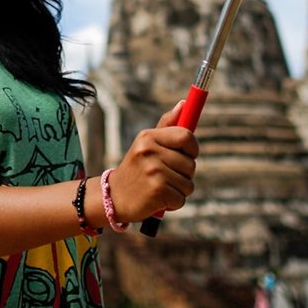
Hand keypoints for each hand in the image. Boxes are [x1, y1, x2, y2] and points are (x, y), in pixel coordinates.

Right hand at [106, 101, 198, 222]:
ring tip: (162, 187)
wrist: (114, 197)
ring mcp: (153, 171)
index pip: (186, 136)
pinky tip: (159, 200)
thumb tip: (184, 103)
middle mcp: (149, 151)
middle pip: (190, 163)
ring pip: (188, 183)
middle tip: (167, 176)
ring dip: (179, 190)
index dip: (193, 148)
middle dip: (185, 174)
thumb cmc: (137, 167)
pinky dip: (174, 203)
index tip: (188, 155)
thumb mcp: (147, 143)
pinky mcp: (157, 191)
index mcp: (148, 137)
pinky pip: (181, 198)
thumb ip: (166, 125)